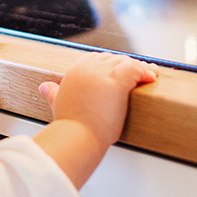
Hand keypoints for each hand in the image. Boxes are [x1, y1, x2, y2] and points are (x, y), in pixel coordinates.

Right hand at [39, 52, 158, 148]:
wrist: (76, 138)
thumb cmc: (71, 128)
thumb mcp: (59, 104)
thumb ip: (53, 92)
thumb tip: (45, 86)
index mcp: (74, 71)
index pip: (97, 59)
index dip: (111, 65)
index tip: (121, 72)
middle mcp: (87, 68)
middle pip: (113, 58)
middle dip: (127, 65)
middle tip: (141, 73)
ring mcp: (101, 73)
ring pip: (125, 62)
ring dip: (139, 68)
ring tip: (150, 75)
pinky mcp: (116, 81)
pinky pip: (134, 69)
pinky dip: (145, 72)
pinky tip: (151, 78)